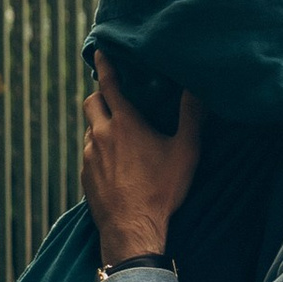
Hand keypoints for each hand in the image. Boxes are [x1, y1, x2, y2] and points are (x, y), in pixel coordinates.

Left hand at [81, 59, 200, 265]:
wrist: (132, 229)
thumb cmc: (162, 190)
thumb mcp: (185, 152)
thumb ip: (192, 117)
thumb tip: (197, 87)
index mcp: (124, 123)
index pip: (109, 85)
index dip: (104, 66)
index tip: (98, 52)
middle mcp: (101, 134)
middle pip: (90, 102)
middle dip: (99, 94)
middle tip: (112, 95)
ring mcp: (89, 156)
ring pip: (89, 129)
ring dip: (100, 125)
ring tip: (118, 134)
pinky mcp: (84, 176)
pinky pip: (88, 153)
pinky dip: (98, 149)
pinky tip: (114, 162)